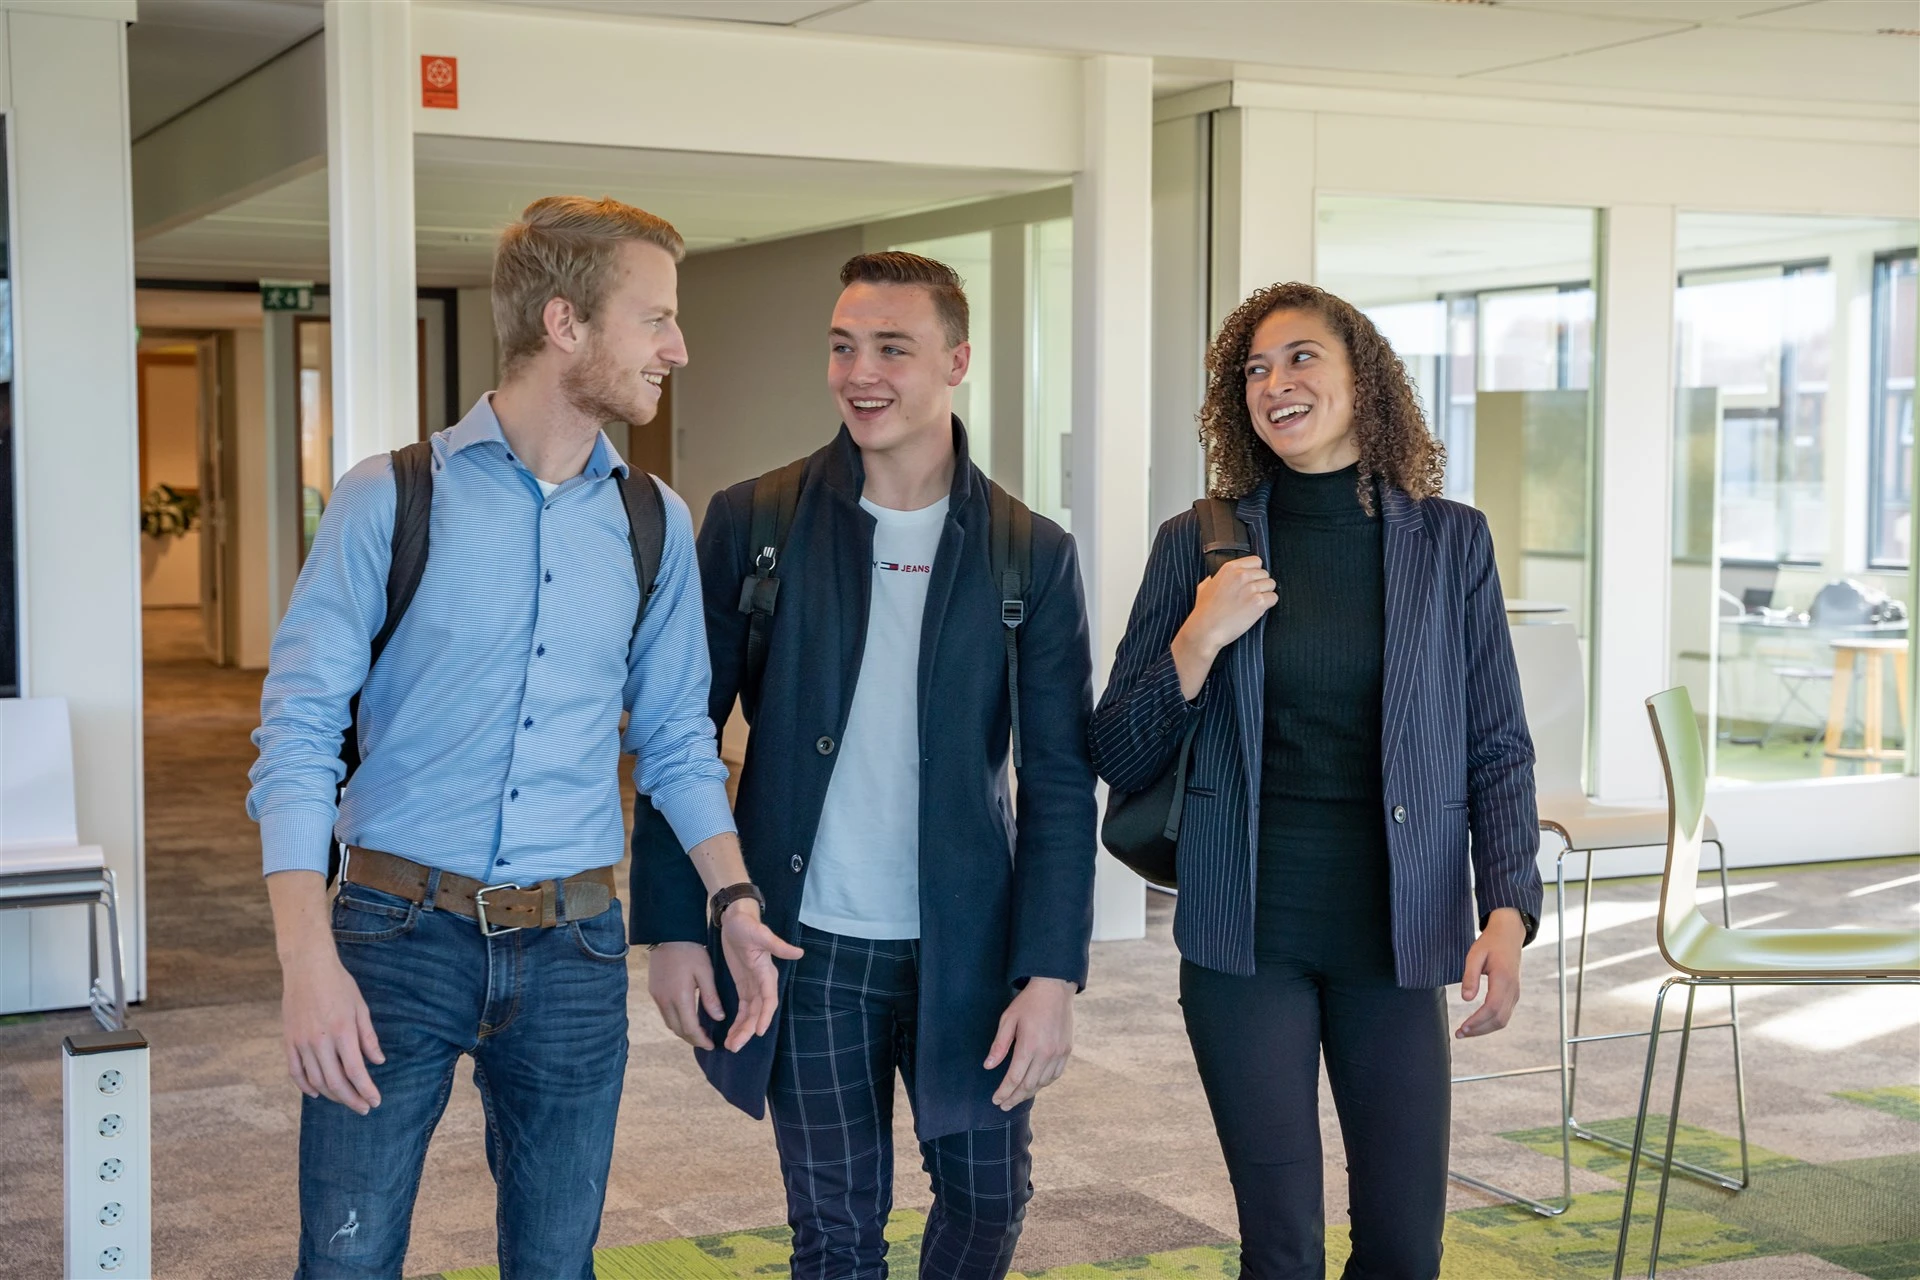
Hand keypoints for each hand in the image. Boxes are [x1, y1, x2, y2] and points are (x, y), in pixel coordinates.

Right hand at [281, 948, 384, 1113]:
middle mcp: (320, 1041)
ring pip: (316, 1080)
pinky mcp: (289, 1041)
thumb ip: (368, 1038)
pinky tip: (316, 1093)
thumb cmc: (339, 985)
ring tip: (346, 1100)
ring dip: (332, 1096)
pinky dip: (305, 1086)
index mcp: (342, 1031)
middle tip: (364, 1108)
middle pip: (335, 1082)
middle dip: (352, 1099)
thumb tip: (378, 1062)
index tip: (375, 1101)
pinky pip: (295, 1071)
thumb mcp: (361, 1008)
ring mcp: (301, 1042)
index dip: (366, 1090)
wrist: (307, 968)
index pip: (356, 1071)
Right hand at [648, 941, 722, 1049]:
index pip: (690, 1028)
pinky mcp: (654, 992)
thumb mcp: (705, 972)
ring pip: (670, 1024)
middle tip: (706, 1042)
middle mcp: (665, 1000)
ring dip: (683, 1031)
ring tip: (698, 1033)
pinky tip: (686, 1018)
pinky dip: (676, 1021)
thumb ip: (711, 997)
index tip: (711, 1045)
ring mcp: (657, 997)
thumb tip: (718, 1018)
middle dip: (692, 1039)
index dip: (701, 1040)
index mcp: (680, 997)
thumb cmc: (690, 951)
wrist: (668, 934)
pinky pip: (665, 1014)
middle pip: (678, 1030)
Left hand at [716, 899, 804, 1052]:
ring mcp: (753, 986)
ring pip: (750, 1014)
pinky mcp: (743, 986)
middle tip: (735, 1046)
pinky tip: (731, 1034)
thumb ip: (777, 945)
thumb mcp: (760, 933)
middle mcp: (762, 983)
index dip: (765, 1015)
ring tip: (731, 1046)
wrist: (736, 919)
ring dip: (742, 1030)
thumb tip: (799, 953)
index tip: (758, 1031)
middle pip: (758, 1012)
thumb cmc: (748, 925)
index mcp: (767, 972)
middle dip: (747, 1029)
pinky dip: (738, 1022)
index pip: (768, 999)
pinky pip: (742, 1009)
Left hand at [985, 977, 1075, 1109]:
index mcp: (1029, 1046)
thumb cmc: (1028, 1003)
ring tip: (1017, 1097)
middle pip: (1028, 1085)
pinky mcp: (1066, 1051)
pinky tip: (1035, 1085)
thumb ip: (999, 1045)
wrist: (1055, 989)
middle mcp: (1046, 1053)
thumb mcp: (1008, 1020)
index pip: (1014, 1078)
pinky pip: (1055, 1075)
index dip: (1003, 1092)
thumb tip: (988, 1066)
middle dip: (1014, 1098)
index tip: (995, 1100)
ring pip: (1043, 1083)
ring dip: (1029, 1093)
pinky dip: (1044, 1083)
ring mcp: (1059, 1053)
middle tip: (1003, 1105)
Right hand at [1171, 555, 1275, 699]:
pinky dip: (1268, 605)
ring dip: (1265, 594)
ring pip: (1271, 585)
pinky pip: (1273, 598)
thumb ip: (1215, 579)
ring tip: (1253, 604)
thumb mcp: (1205, 587)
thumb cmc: (1204, 611)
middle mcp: (1242, 575)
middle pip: (1265, 574)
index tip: (1251, 580)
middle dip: (1260, 584)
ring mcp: (1251, 588)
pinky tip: (1256, 610)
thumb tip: (1214, 578)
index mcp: (1230, 568)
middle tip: (1250, 596)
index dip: (1255, 572)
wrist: (1206, 629)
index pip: (1256, 561)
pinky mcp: (1259, 603)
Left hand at [1457, 907, 1524, 1037]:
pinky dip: (1490, 1023)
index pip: (1492, 1008)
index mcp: (1503, 979)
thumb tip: (1466, 999)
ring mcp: (1515, 993)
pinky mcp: (1513, 995)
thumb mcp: (1474, 955)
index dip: (1477, 1021)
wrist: (1509, 936)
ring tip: (1465, 1031)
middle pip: (1499, 1019)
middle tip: (1459, 1033)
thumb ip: (1470, 976)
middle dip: (1479, 1030)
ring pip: (1503, 1020)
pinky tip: (1476, 1024)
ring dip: (1484, 1029)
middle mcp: (1513, 989)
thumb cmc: (1490, 943)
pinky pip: (1504, 1015)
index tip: (1462, 1027)